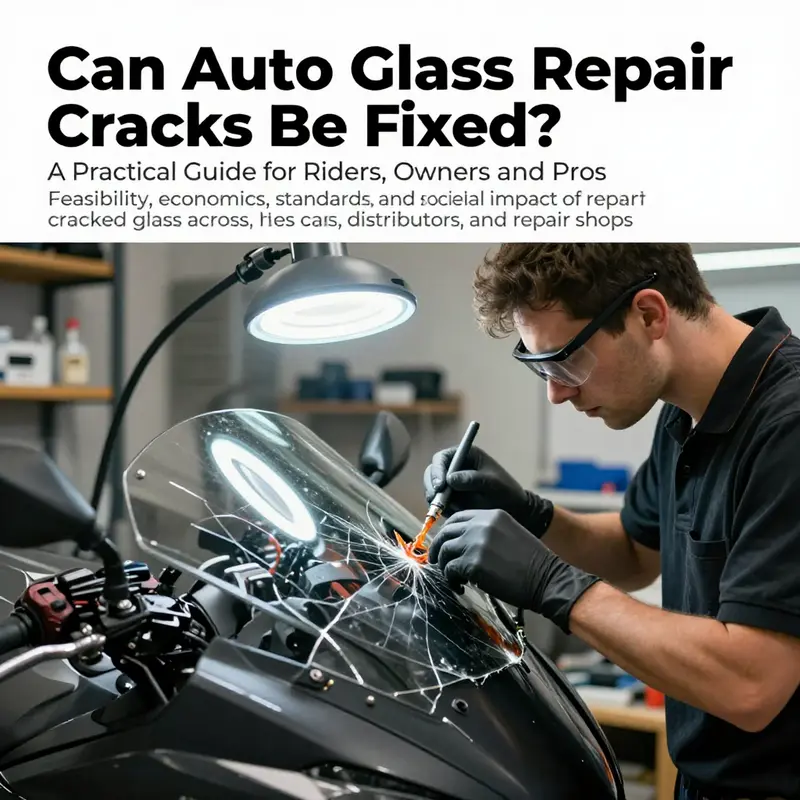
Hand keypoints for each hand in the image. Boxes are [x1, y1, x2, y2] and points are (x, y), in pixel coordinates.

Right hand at [423, 446, 553, 536]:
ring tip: (448, 509)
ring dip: (435, 500)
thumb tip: (450, 479)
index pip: (442, 458)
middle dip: (431, 487)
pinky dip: (441, 509)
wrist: (513, 510)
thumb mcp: (492, 483)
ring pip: (432, 490)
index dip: (437, 471)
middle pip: (431, 473)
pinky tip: (453, 513)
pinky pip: (438, 503)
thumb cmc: (506, 491)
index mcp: (465, 455)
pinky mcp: (450, 498)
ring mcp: (450, 483)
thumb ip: (472, 479)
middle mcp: (454, 467)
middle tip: (436, 501)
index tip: (440, 486)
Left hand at [428, 509, 600, 632]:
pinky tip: (460, 585)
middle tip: (438, 561)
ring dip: (444, 566)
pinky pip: (450, 570)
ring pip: (445, 551)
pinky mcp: (473, 563)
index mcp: (491, 515)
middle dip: (438, 548)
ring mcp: (475, 543)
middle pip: (446, 532)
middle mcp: (481, 525)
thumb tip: (462, 542)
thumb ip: (487, 532)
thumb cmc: (532, 562)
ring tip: (453, 577)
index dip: (447, 532)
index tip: (444, 544)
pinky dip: (451, 579)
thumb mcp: (510, 533)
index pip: (457, 518)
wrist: (548, 579)